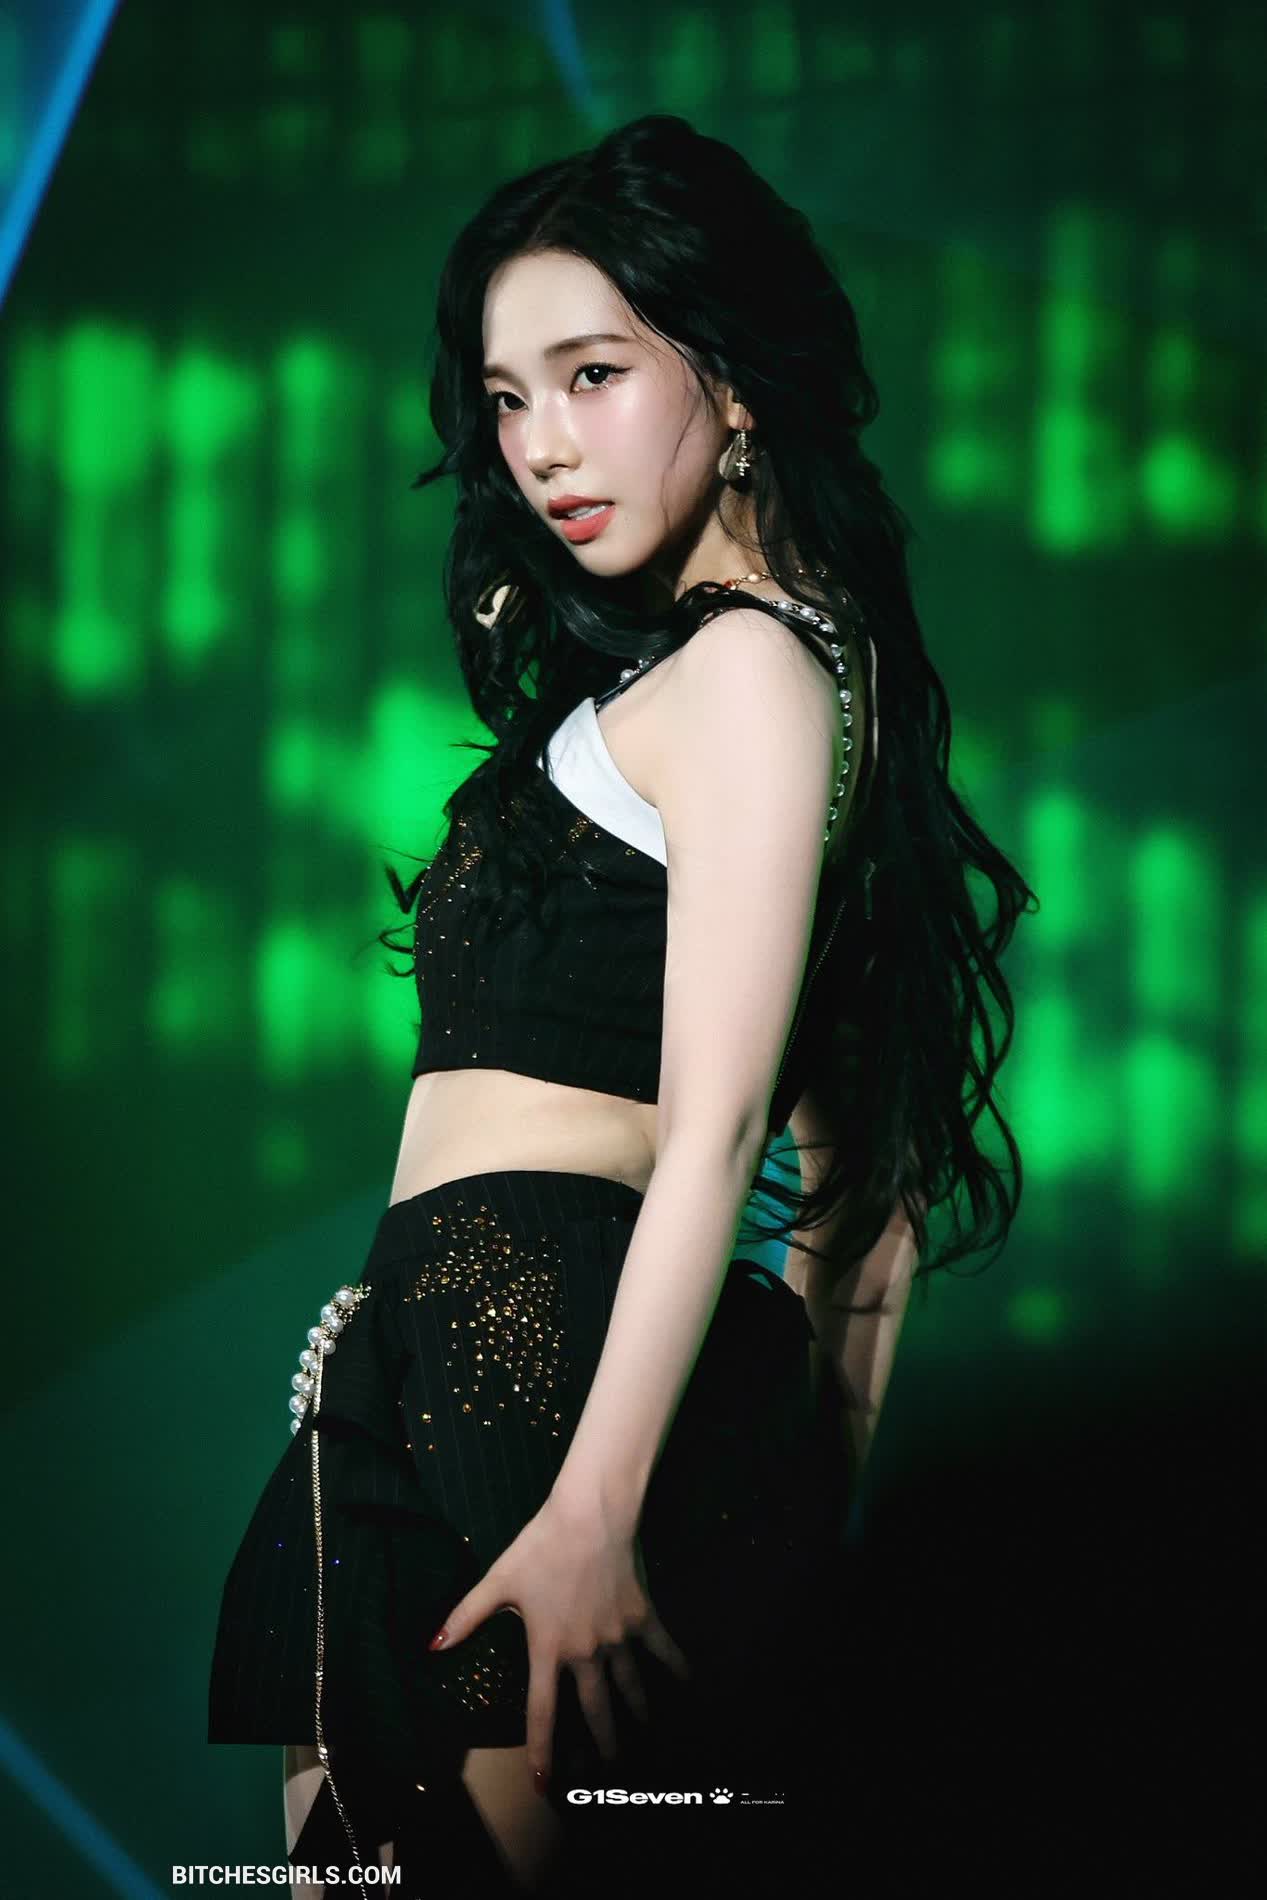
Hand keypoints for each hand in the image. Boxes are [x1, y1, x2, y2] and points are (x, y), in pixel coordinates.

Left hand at [426, 1494, 691, 1789]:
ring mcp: (618, 1637)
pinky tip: (690, 1682)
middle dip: (604, 1745)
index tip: (546, 1784)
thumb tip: (432, 1646)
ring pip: (630, 1686)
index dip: (543, 1751)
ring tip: (645, 1736)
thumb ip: (466, 1616)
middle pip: (596, 1709)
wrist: (590, 1516)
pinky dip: (677, 1665)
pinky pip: (663, 1648)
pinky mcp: (642, 1616)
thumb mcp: (498, 1580)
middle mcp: (586, 1652)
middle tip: (611, 1770)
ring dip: (638, 1714)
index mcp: (548, 1648)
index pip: (543, 1712)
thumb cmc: (541, 1545)